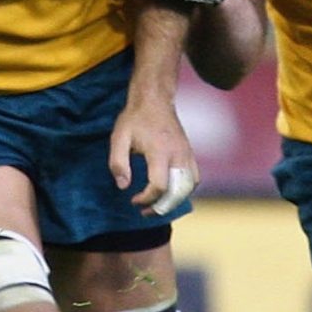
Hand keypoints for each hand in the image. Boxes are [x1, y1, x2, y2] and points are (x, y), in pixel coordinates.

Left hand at [108, 95, 197, 214]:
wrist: (155, 100)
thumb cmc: (135, 119)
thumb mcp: (119, 137)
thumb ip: (118, 162)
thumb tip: (123, 186)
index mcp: (160, 151)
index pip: (159, 185)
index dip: (146, 198)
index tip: (133, 200)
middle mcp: (178, 154)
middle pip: (178, 192)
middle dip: (162, 207)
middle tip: (145, 212)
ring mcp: (187, 154)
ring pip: (189, 187)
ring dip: (174, 201)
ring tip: (157, 206)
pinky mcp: (190, 154)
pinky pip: (194, 179)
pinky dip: (184, 191)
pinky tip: (169, 193)